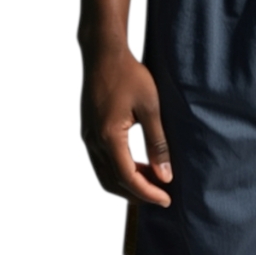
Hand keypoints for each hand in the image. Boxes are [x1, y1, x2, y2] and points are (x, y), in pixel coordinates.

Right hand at [80, 43, 172, 206]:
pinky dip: (119, 171)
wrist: (104, 54)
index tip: (167, 200)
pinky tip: (137, 165)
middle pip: (112, 183)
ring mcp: (89, 137)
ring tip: (152, 184)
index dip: (148, 193)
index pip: (128, 178)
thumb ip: (157, 142)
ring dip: (127, 184)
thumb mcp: (150, 107)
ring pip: (105, 174)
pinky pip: (101, 162)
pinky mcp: (89, 130)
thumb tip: (165, 175)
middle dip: (137, 194)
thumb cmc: (129, 75)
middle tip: (161, 196)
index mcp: (109, 137)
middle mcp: (94, 141)